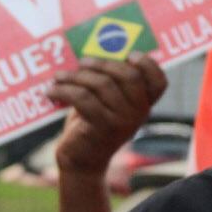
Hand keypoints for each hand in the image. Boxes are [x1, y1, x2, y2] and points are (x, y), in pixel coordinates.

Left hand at [47, 57, 167, 177]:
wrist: (81, 162)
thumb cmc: (90, 125)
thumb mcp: (105, 103)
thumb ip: (108, 82)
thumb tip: (93, 49)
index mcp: (143, 105)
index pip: (159, 82)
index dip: (148, 64)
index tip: (128, 55)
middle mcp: (139, 113)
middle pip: (130, 75)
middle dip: (103, 63)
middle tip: (81, 63)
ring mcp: (123, 121)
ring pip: (102, 84)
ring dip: (76, 76)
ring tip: (58, 77)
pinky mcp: (102, 128)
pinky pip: (83, 98)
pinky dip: (64, 91)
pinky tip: (52, 91)